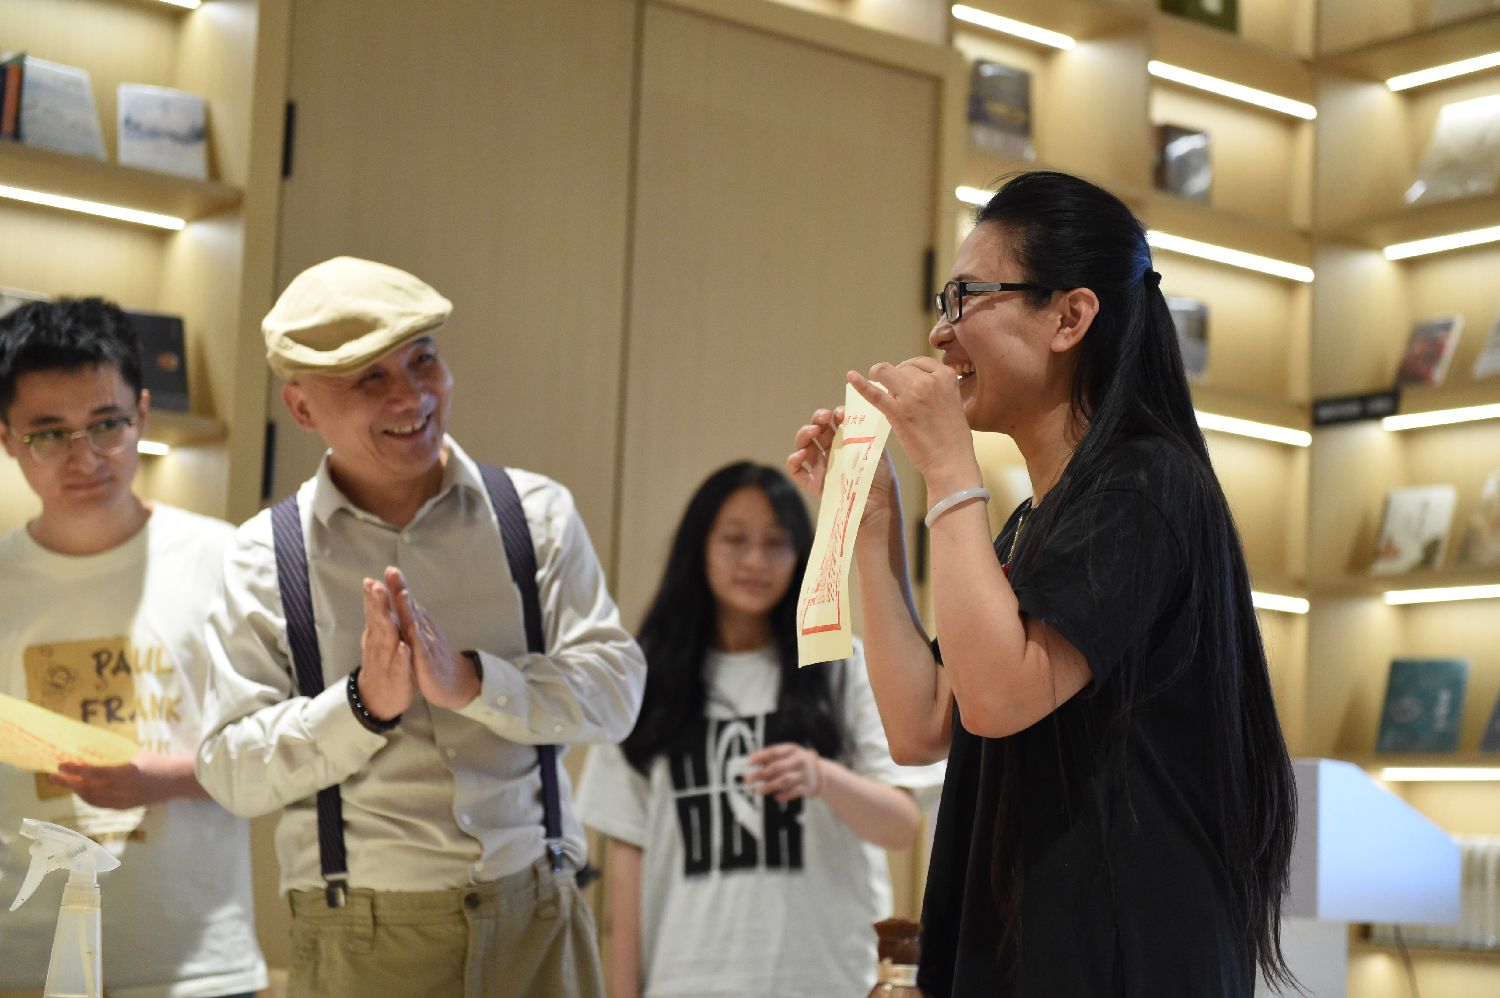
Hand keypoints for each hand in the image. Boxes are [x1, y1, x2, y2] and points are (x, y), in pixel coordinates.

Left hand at [50, 751, 196, 808]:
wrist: (177, 780)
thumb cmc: (158, 762)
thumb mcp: (137, 754)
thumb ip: (116, 757)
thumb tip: (95, 754)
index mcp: (125, 773)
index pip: (92, 773)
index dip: (74, 770)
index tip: (60, 764)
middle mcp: (122, 789)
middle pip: (87, 789)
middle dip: (68, 783)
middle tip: (53, 776)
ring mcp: (123, 800)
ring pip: (91, 799)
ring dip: (77, 791)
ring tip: (67, 783)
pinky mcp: (125, 807)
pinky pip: (101, 805)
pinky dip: (88, 799)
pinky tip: (84, 792)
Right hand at [360, 575, 415, 719]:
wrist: (378, 699)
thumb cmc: (382, 662)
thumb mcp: (380, 638)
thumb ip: (378, 617)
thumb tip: (374, 593)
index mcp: (377, 634)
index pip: (374, 612)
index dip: (372, 597)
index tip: (370, 580)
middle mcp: (379, 645)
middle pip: (378, 622)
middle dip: (378, 605)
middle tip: (375, 587)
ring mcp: (388, 661)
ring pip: (388, 642)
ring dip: (388, 626)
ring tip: (389, 612)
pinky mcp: (398, 677)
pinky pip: (400, 666)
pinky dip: (402, 656)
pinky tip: (404, 647)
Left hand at [386, 567, 479, 709]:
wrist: (456, 683)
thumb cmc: (436, 658)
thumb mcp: (423, 635)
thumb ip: (414, 617)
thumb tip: (405, 597)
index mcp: (420, 626)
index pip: (408, 603)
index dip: (399, 586)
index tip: (390, 569)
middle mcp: (425, 632)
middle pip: (412, 608)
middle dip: (402, 590)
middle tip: (393, 572)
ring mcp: (427, 647)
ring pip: (416, 626)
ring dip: (409, 610)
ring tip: (403, 593)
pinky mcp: (428, 665)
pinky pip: (421, 652)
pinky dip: (416, 641)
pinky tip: (411, 630)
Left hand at [745, 742, 823, 802]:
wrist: (822, 774)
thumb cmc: (799, 763)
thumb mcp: (789, 755)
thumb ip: (773, 758)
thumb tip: (753, 763)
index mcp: (792, 750)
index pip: (774, 752)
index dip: (760, 756)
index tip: (749, 762)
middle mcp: (799, 760)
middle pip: (777, 767)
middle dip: (761, 774)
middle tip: (748, 779)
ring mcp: (804, 774)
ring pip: (784, 780)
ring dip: (769, 786)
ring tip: (757, 790)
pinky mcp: (807, 787)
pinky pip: (793, 792)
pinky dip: (783, 795)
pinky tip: (775, 796)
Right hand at [787, 406, 899, 524]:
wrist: (876, 509)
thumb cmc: (880, 481)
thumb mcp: (877, 453)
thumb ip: (867, 434)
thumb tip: (857, 414)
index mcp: (847, 444)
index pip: (835, 423)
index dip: (834, 415)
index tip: (839, 413)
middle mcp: (832, 454)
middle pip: (817, 430)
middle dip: (817, 419)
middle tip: (823, 418)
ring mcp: (821, 468)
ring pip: (804, 445)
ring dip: (804, 434)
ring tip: (812, 432)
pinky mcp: (813, 484)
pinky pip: (796, 470)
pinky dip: (793, 460)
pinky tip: (801, 454)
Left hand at [849, 358, 978, 492]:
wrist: (951, 460)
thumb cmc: (953, 437)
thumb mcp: (953, 402)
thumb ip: (937, 389)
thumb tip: (916, 385)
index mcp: (946, 377)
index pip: (920, 363)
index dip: (908, 369)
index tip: (904, 378)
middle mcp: (929, 381)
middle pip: (902, 368)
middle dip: (896, 377)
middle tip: (895, 393)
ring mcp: (912, 395)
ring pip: (886, 373)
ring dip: (880, 377)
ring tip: (875, 382)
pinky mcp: (898, 412)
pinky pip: (875, 394)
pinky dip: (861, 384)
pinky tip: (851, 377)